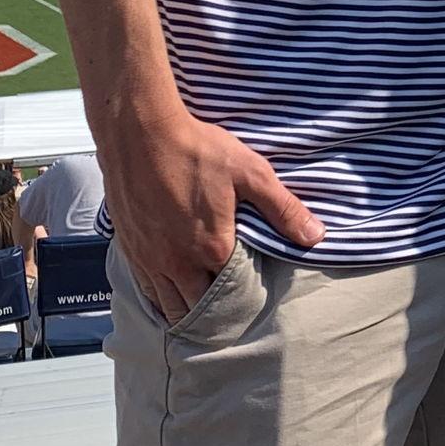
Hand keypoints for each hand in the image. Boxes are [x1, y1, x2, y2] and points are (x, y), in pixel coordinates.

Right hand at [100, 102, 322, 325]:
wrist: (139, 132)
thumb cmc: (195, 149)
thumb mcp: (250, 173)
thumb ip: (283, 209)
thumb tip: (314, 236)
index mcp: (211, 249)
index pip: (233, 293)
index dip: (246, 296)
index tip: (256, 294)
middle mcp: (177, 263)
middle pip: (198, 308)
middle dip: (216, 313)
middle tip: (231, 309)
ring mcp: (150, 259)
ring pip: (169, 305)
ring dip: (186, 310)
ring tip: (202, 310)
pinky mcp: (130, 248)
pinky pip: (146, 290)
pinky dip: (160, 298)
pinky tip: (170, 292)